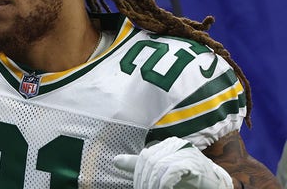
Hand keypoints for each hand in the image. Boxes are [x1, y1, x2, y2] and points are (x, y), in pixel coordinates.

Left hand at [113, 136, 232, 188]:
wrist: (214, 186)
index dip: (139, 175)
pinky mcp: (194, 163)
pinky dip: (164, 183)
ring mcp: (186, 152)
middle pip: (150, 161)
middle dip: (145, 181)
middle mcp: (175, 144)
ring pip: (159, 166)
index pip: (144, 158)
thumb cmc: (186, 180)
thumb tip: (115, 160)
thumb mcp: (160, 172)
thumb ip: (139, 165)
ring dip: (153, 184)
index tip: (140, 188)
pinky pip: (172, 170)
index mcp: (166, 144)